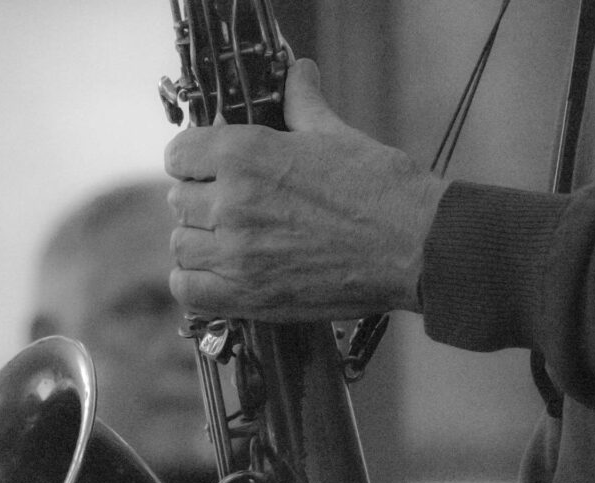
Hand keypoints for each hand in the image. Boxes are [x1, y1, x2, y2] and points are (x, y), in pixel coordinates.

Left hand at [164, 58, 448, 321]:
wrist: (416, 247)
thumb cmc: (381, 188)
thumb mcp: (336, 135)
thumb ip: (303, 105)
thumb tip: (299, 74)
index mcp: (246, 153)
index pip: (178, 154)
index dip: (194, 161)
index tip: (211, 170)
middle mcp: (232, 201)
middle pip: (179, 201)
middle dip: (202, 202)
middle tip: (235, 210)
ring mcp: (237, 253)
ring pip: (182, 245)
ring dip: (201, 243)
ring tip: (232, 243)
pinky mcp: (249, 295)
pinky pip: (187, 289)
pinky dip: (196, 283)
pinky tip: (220, 275)